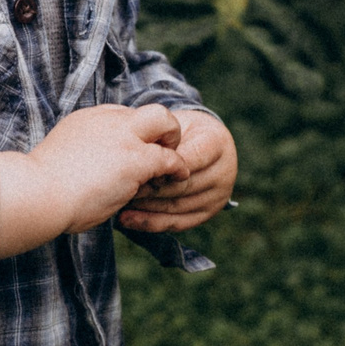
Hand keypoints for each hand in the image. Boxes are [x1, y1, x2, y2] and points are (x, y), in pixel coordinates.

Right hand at [0, 104, 183, 255]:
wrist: (37, 192)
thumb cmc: (42, 186)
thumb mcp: (61, 155)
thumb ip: (81, 153)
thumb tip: (86, 169)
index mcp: (89, 119)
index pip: (123, 116)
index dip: (134, 134)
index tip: (133, 153)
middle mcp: (109, 121)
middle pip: (151, 111)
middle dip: (164, 127)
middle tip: (162, 149)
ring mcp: (124, 137)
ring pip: (165, 122)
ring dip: (173, 142)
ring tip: (173, 166)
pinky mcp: (135, 160)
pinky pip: (169, 158)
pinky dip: (177, 167)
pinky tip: (178, 177)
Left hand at [120, 109, 235, 233]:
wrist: (198, 142)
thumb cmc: (180, 130)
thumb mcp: (175, 123)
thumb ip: (162, 136)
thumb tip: (140, 154)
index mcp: (217, 142)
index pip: (189, 159)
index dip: (163, 165)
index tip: (137, 166)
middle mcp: (224, 171)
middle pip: (183, 186)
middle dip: (151, 188)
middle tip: (122, 186)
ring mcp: (218, 195)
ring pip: (177, 206)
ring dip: (146, 206)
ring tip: (120, 201)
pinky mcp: (207, 213)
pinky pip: (176, 223)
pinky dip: (149, 222)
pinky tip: (126, 219)